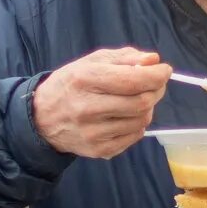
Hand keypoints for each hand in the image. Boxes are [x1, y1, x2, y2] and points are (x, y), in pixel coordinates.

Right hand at [32, 48, 172, 158]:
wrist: (42, 118)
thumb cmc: (70, 84)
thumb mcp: (91, 62)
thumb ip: (124, 58)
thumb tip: (153, 61)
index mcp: (84, 79)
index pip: (133, 80)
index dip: (156, 75)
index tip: (164, 70)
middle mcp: (87, 108)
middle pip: (142, 102)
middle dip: (156, 90)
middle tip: (155, 85)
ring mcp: (92, 132)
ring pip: (141, 120)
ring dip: (147, 108)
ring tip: (136, 101)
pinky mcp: (98, 150)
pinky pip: (134, 137)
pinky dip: (137, 125)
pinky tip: (126, 117)